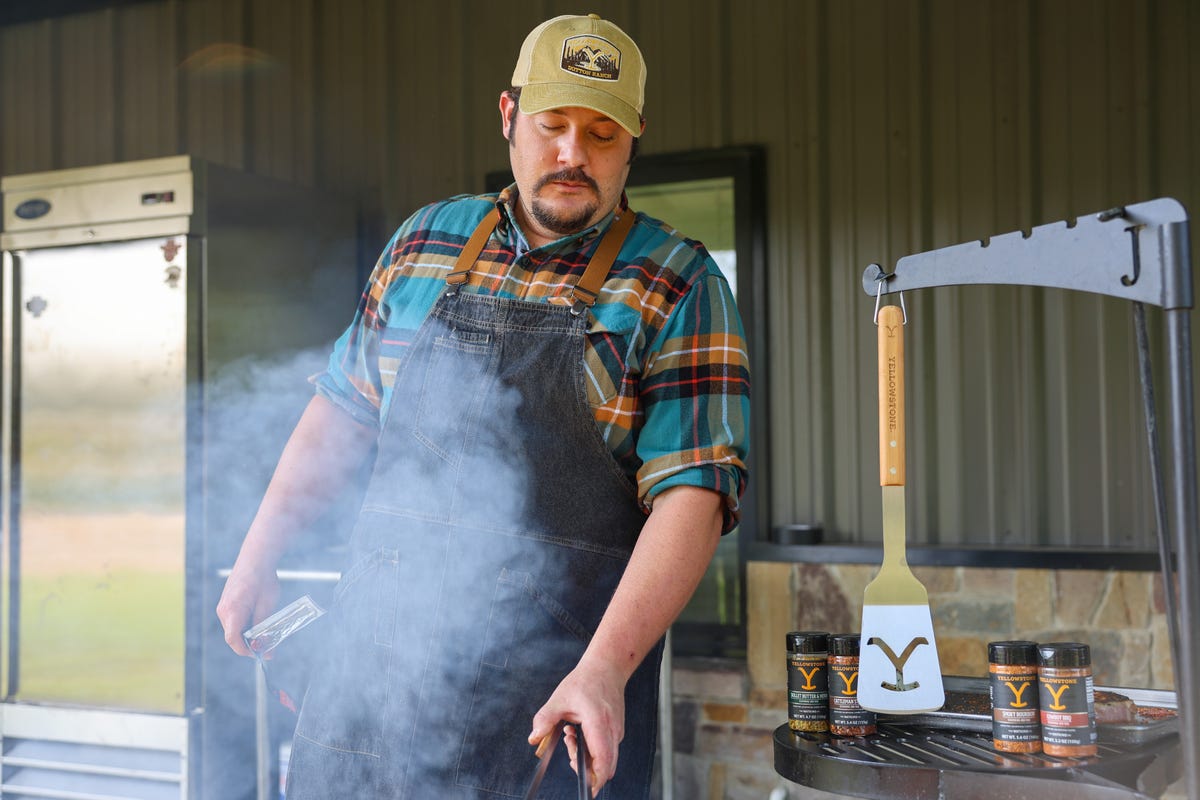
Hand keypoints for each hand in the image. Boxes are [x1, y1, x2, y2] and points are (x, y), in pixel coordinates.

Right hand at [215, 558, 280, 656]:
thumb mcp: (268, 604)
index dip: (245, 650)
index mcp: (232, 609)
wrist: (255, 558)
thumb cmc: (263, 578)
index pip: (232, 639)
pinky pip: (233, 621)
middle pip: (233, 636)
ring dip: (248, 634)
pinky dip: (245, 625)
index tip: (259, 654)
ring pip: (233, 630)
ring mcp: (222, 607)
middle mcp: (223, 610)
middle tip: (269, 646)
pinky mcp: (225, 605)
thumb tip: (264, 646)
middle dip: (250, 644)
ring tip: (266, 632)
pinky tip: (258, 621)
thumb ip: (263, 626)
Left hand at [528, 660, 625, 795]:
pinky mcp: (617, 731)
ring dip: (588, 757)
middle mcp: (612, 730)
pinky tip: (580, 731)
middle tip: (569, 747)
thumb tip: (533, 737)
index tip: (586, 788)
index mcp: (598, 723)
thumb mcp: (559, 698)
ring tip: (572, 734)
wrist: (607, 667)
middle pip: (606, 766)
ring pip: (606, 759)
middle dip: (585, 768)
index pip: (602, 761)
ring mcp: (617, 731)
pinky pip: (607, 750)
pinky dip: (593, 749)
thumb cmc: (586, 681)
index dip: (595, 780)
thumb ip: (545, 719)